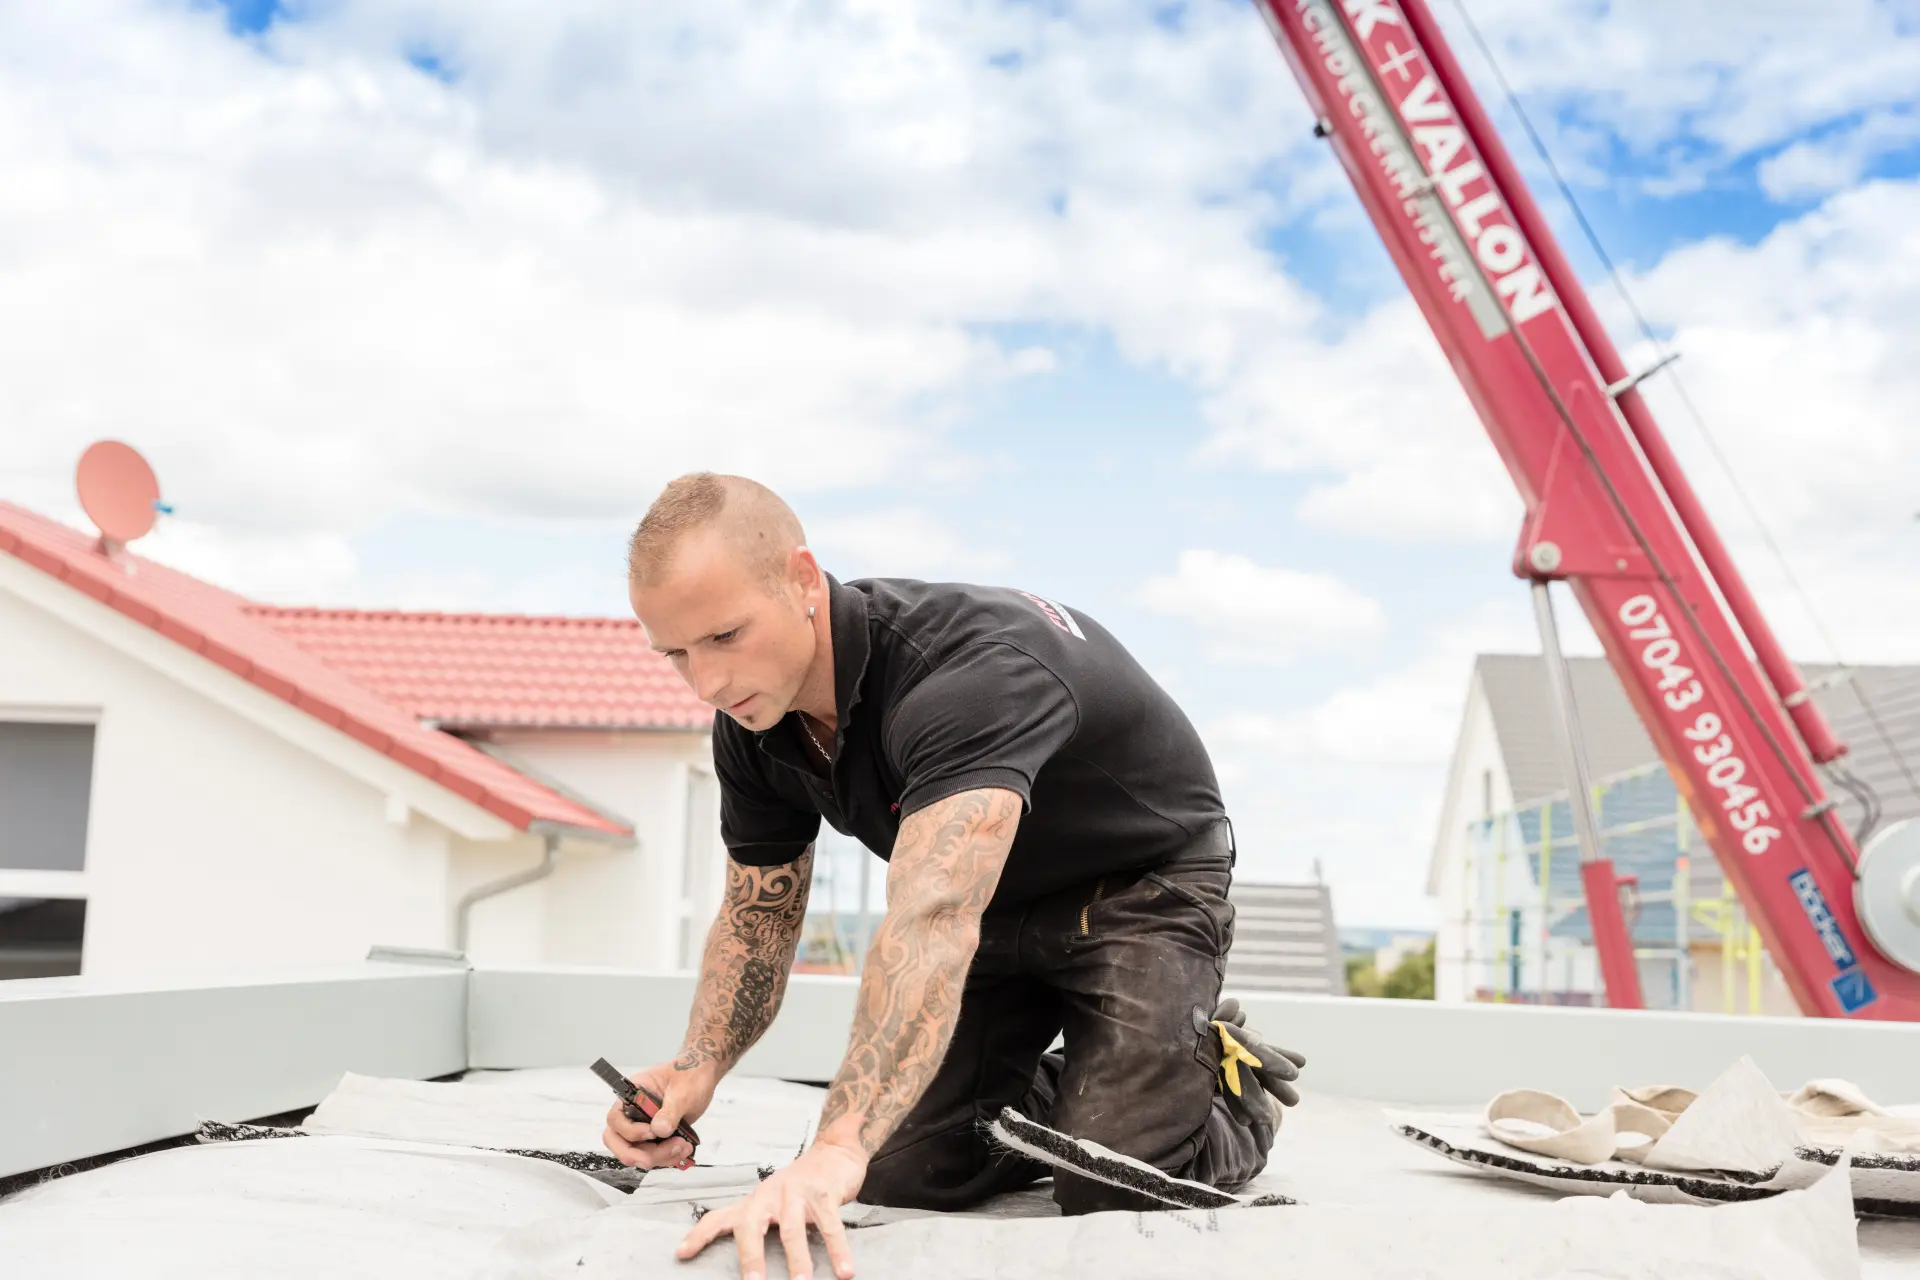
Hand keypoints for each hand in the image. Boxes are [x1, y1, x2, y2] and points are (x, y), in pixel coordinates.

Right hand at [601, 1059, 716, 1170]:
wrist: (703, 1076)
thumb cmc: (690, 1076)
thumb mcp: (683, 1091)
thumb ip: (670, 1111)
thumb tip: (659, 1130)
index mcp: (633, 1095)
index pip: (615, 1119)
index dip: (629, 1131)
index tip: (652, 1133)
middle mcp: (633, 1112)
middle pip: (618, 1141)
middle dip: (635, 1154)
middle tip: (653, 1160)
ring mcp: (644, 1126)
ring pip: (637, 1152)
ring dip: (658, 1157)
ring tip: (683, 1147)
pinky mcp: (656, 1137)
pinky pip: (653, 1154)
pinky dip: (667, 1157)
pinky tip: (684, 1149)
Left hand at [676, 1139, 865, 1279]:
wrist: (834, 1150)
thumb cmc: (800, 1184)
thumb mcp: (772, 1201)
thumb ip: (757, 1224)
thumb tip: (745, 1262)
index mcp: (754, 1201)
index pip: (720, 1217)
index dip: (699, 1235)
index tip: (682, 1254)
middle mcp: (770, 1195)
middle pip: (751, 1225)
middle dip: (750, 1256)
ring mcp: (797, 1193)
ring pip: (793, 1230)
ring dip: (798, 1259)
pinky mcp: (824, 1193)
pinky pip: (831, 1225)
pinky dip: (838, 1250)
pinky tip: (844, 1271)